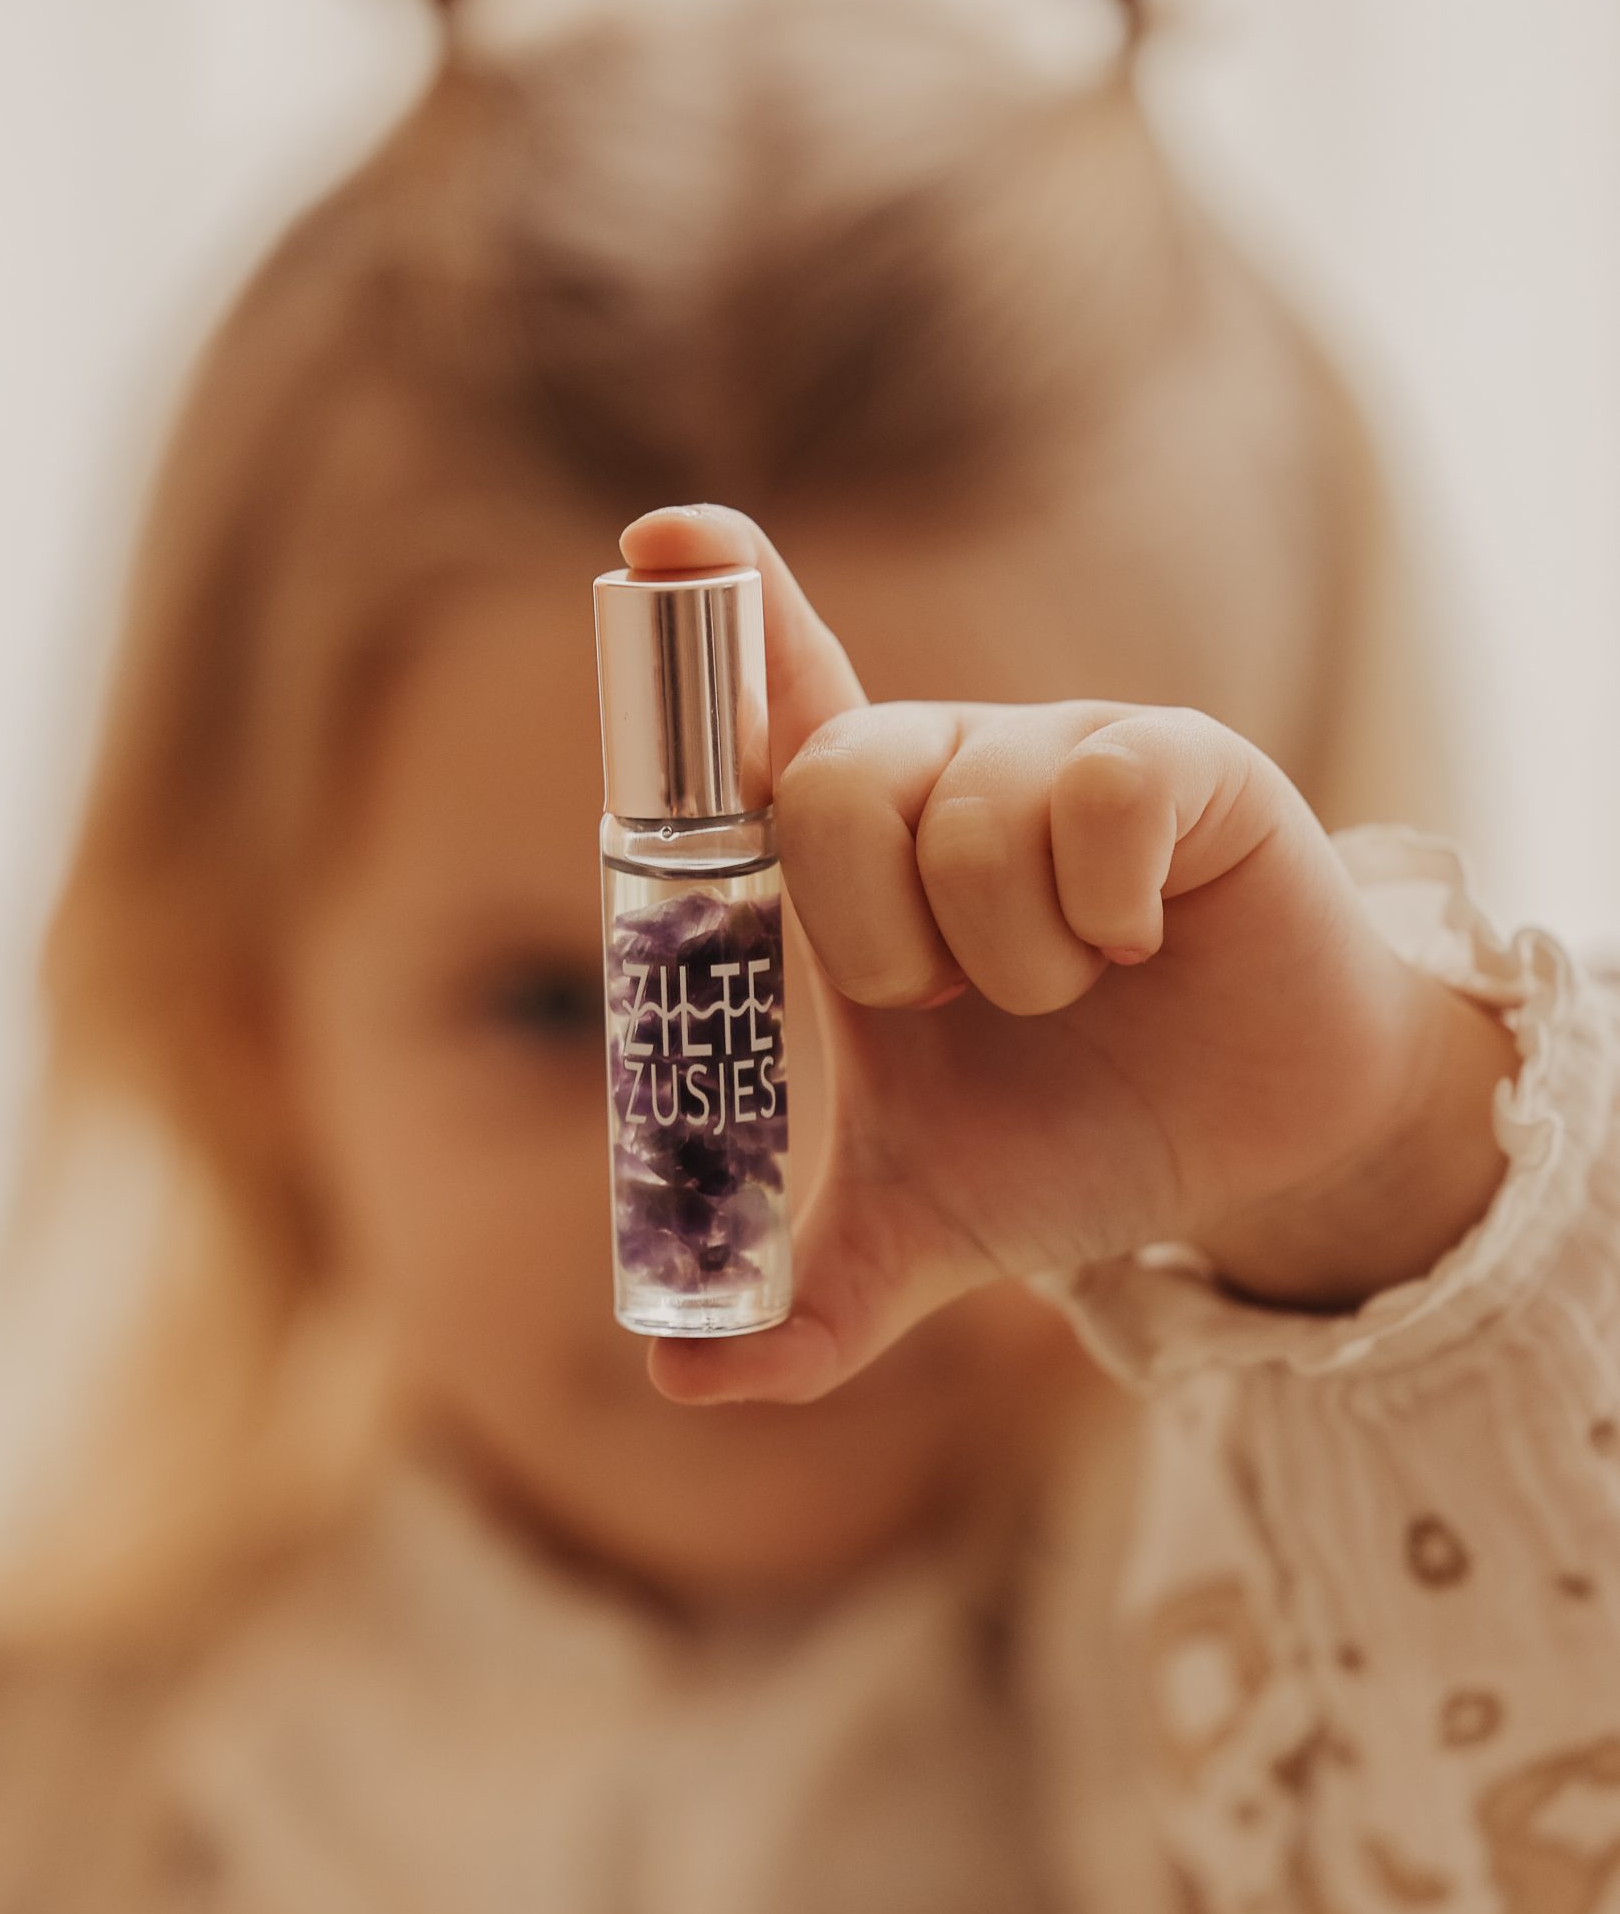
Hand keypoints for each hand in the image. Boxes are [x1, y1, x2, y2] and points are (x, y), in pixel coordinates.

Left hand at [618, 507, 1515, 1407]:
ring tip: (1070, 989)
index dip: (719, 621)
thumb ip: (804, 1301)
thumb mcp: (926, 1231)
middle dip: (876, 935)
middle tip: (953, 1002)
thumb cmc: (1072, 1143)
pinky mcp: (1176, 764)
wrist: (1251, 1150)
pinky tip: (1142, 941)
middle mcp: (945, 777)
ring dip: (1011, 956)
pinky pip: (1091, 794)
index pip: (769, 710)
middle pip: (832, 780)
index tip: (662, 539)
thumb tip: (678, 1374)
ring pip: (967, 809)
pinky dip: (1101, 909)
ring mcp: (1060, 758)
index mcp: (859, 861)